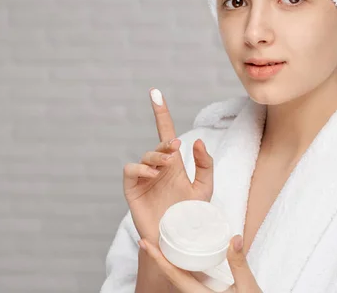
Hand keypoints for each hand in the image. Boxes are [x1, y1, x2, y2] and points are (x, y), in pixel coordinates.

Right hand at [123, 88, 214, 243]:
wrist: (178, 243)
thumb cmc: (192, 216)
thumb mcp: (205, 189)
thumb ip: (205, 165)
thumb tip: (198, 140)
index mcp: (174, 164)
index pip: (166, 133)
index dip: (161, 113)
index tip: (155, 93)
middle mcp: (157, 168)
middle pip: (158, 145)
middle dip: (165, 143)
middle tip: (175, 149)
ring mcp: (144, 179)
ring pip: (145, 156)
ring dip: (156, 156)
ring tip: (167, 166)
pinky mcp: (132, 191)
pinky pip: (130, 171)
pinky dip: (140, 168)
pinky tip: (153, 174)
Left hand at [138, 235, 262, 292]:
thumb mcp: (247, 287)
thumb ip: (239, 263)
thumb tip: (234, 238)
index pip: (173, 274)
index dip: (158, 258)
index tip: (145, 243)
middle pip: (172, 276)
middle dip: (159, 258)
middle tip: (149, 240)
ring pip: (180, 279)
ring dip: (170, 263)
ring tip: (164, 245)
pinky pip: (190, 282)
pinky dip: (183, 268)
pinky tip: (186, 259)